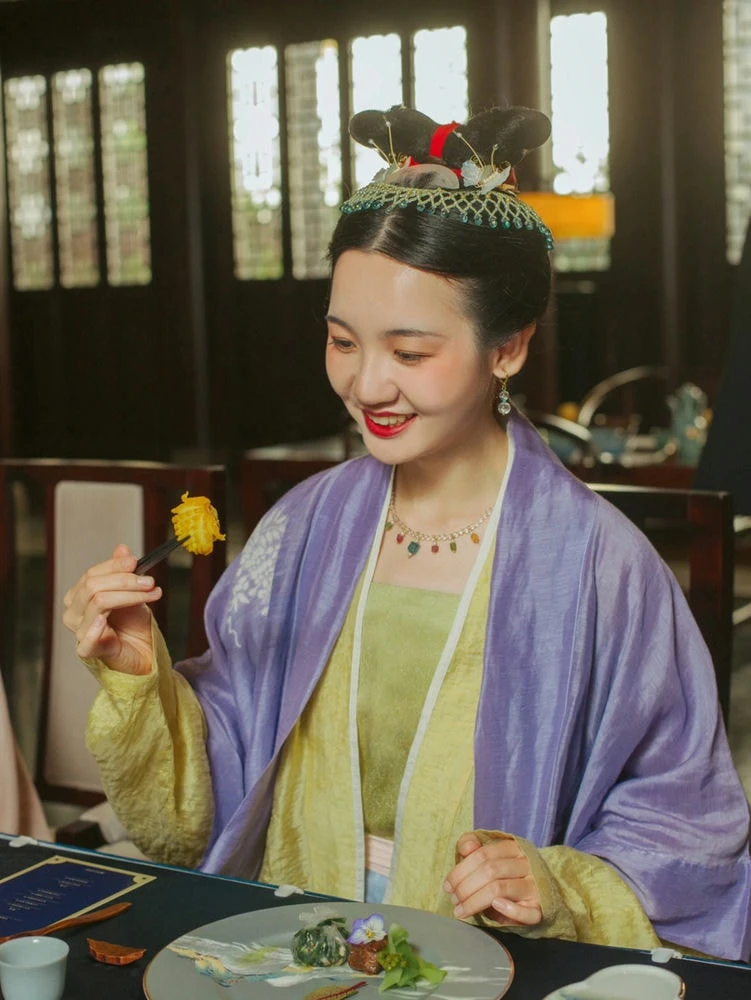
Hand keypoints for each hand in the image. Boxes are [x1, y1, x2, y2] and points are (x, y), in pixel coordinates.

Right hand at [62, 543, 161, 674]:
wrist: (143, 652)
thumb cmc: (133, 624)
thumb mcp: (132, 593)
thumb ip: (123, 572)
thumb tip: (121, 548)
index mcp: (79, 596)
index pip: (91, 574)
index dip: (114, 566)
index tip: (136, 561)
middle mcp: (74, 613)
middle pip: (93, 587)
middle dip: (124, 581)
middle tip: (149, 581)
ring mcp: (80, 632)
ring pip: (98, 603)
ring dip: (128, 596)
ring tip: (151, 593)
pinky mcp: (88, 651)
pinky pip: (87, 638)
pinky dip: (96, 627)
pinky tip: (107, 620)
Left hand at [443, 832, 542, 925]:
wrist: (539, 894)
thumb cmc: (507, 876)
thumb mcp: (491, 859)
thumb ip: (474, 850)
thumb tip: (466, 848)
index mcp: (513, 848)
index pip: (482, 855)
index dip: (461, 870)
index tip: (447, 886)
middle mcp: (526, 863)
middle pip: (490, 871)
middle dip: (465, 887)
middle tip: (453, 900)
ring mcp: (535, 886)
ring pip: (501, 889)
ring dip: (475, 901)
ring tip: (461, 910)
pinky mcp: (541, 908)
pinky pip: (527, 912)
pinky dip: (510, 910)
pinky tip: (494, 907)